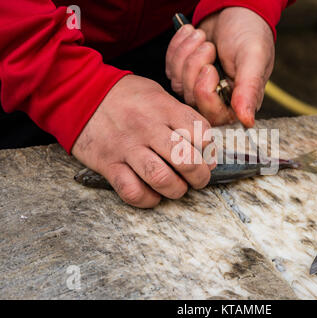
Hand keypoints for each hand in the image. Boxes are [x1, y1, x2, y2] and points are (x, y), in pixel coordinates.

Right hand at [72, 75, 215, 207]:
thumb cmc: (125, 96)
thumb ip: (181, 117)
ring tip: (178, 187)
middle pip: (185, 160)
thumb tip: (205, 149)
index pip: (201, 133)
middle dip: (200, 176)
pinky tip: (152, 194)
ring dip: (176, 190)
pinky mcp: (108, 164)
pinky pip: (132, 191)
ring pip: (161, 179)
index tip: (207, 156)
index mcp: (164, 108)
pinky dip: (147, 199)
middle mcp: (147, 128)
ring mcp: (127, 147)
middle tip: (199, 178)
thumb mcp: (158, 94)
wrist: (78, 92)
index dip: (210, 150)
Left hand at [166, 7, 274, 126]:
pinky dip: (178, 48)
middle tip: (209, 46)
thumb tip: (248, 121)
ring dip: (186, 54)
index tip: (210, 68)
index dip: (204, 92)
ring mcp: (199, 88)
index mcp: (239, 101)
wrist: (236, 10)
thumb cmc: (250, 33)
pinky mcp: (186, 75)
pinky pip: (170, 69)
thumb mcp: (253, 59)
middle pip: (192, 99)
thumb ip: (249, 90)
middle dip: (193, 68)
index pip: (213, 114)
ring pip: (179, 84)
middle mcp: (219, 99)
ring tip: (202, 37)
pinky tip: (191, 36)